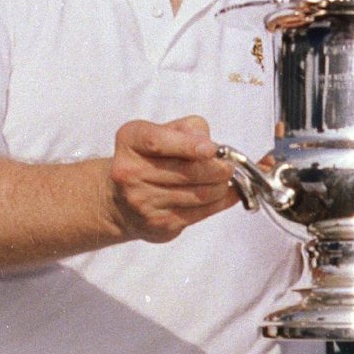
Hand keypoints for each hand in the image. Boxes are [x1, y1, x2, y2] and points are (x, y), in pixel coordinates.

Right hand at [107, 116, 237, 242]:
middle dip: (217, 168)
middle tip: (229, 166)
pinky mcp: (159, 224)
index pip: (158, 142)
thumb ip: (189, 130)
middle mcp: (130, 172)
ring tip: (225, 180)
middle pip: (186, 171)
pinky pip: (200, 212)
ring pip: (199, 194)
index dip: (188, 145)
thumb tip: (214, 148)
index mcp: (131, 141)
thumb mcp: (163, 132)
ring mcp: (143, 201)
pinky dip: (220, 202)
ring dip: (221, 187)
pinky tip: (226, 194)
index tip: (211, 149)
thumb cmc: (152, 159)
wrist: (123, 202)